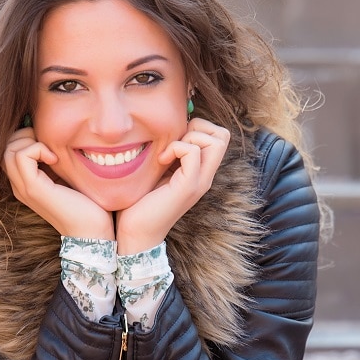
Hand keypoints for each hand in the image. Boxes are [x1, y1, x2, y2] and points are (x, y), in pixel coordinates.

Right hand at [3, 128, 113, 239]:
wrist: (92, 231)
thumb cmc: (87, 204)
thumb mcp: (66, 176)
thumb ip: (55, 161)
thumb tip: (54, 136)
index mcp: (26, 183)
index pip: (10, 149)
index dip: (26, 138)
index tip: (51, 145)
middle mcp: (20, 186)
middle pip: (6, 147)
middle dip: (26, 136)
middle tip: (49, 145)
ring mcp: (24, 188)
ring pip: (9, 150)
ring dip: (31, 142)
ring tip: (52, 153)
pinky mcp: (33, 188)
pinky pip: (21, 156)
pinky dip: (37, 149)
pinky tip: (55, 159)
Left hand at [116, 119, 229, 253]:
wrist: (135, 232)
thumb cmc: (140, 202)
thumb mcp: (157, 170)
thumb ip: (168, 153)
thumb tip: (165, 127)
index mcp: (199, 171)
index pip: (218, 136)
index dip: (199, 127)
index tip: (175, 139)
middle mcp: (205, 176)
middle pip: (223, 136)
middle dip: (198, 127)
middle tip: (175, 142)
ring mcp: (199, 182)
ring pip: (216, 141)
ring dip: (189, 137)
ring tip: (168, 153)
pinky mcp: (188, 187)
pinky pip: (193, 153)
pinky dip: (176, 149)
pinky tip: (161, 161)